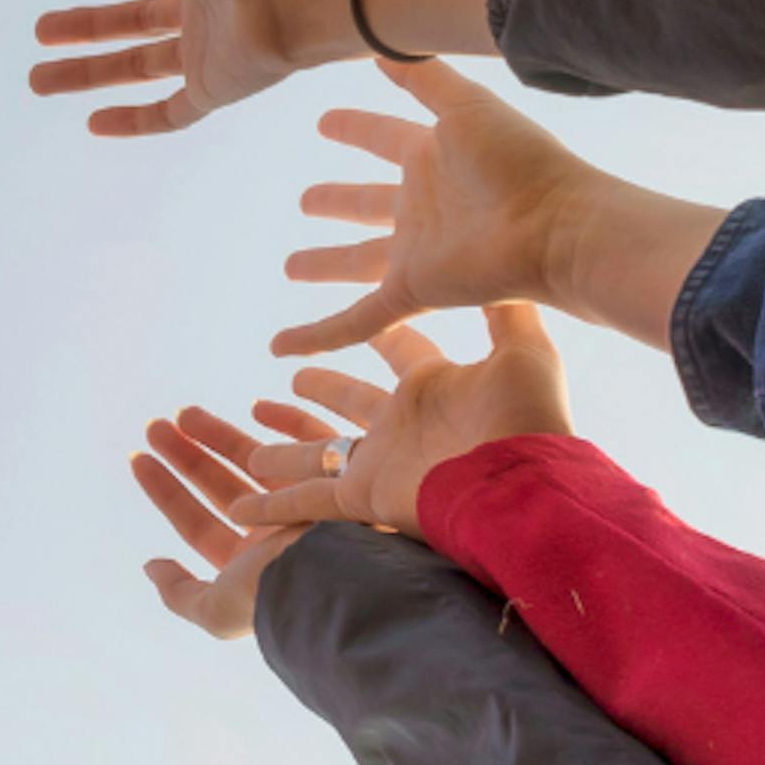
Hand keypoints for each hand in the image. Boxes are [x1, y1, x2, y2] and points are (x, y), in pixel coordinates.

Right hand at [27, 0, 354, 137]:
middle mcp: (205, 3)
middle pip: (134, 18)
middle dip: (87, 24)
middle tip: (41, 28)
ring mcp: (209, 49)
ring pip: (137, 66)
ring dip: (88, 72)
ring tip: (37, 78)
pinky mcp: (214, 88)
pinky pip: (169, 112)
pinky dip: (132, 120)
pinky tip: (92, 122)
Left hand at [127, 404, 319, 638]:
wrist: (342, 571)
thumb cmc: (277, 591)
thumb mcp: (217, 609)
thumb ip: (181, 594)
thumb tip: (152, 566)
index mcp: (253, 566)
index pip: (199, 523)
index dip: (166, 492)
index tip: (138, 458)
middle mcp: (281, 535)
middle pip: (224, 486)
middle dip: (188, 455)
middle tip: (157, 424)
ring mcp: (311, 505)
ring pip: (258, 461)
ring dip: (219, 435)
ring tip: (183, 413)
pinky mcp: (339, 479)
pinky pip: (311, 444)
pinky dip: (287, 423)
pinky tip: (255, 405)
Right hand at [213, 310, 576, 536]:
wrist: (524, 489)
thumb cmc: (528, 420)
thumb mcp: (524, 350)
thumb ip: (508, 308)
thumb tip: (512, 250)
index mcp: (436, 385)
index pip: (399, 348)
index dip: (380, 330)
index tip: (358, 308)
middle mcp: (404, 423)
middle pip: (348, 400)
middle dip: (320, 387)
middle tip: (290, 369)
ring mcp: (381, 464)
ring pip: (314, 456)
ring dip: (280, 453)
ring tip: (246, 447)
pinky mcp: (362, 499)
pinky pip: (303, 505)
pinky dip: (270, 512)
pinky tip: (237, 514)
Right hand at [281, 57, 739, 356]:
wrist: (558, 226)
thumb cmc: (521, 161)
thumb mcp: (465, 105)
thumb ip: (423, 77)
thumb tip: (379, 48)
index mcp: (433, 158)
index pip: (382, 138)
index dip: (354, 128)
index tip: (323, 122)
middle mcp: (422, 206)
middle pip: (366, 204)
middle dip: (336, 202)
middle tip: (303, 200)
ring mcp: (416, 252)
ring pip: (357, 263)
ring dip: (325, 266)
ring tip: (291, 265)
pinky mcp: (413, 291)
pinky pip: (354, 321)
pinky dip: (317, 336)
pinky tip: (282, 345)